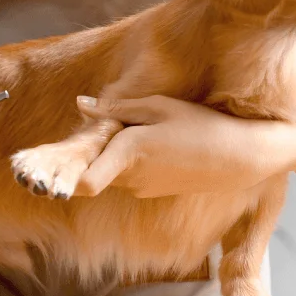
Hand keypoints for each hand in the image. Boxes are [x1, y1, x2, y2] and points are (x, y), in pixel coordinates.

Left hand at [73, 95, 295, 197]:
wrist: (241, 158)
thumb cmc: (201, 125)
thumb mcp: (159, 106)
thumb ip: (117, 107)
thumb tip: (82, 104)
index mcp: (129, 151)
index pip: (86, 180)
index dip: (66, 178)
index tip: (54, 171)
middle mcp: (131, 176)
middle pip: (94, 167)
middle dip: (92, 151)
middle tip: (104, 128)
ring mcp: (143, 188)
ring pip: (111, 171)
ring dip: (113, 156)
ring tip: (138, 132)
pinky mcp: (154, 191)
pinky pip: (129, 176)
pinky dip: (130, 163)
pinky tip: (156, 146)